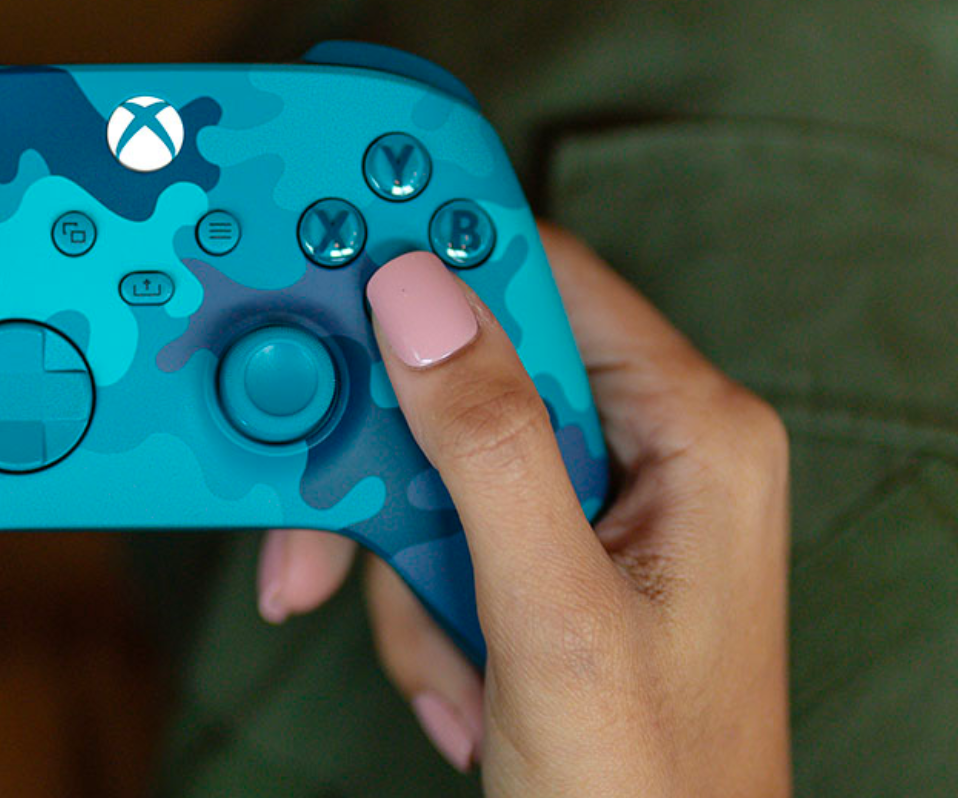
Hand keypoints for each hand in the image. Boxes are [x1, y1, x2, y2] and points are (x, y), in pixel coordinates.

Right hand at [255, 229, 790, 795]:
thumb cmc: (647, 789)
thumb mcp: (551, 611)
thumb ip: (485, 448)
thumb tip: (416, 299)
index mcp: (692, 434)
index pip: (544, 283)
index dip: (435, 275)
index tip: (334, 278)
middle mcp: (651, 454)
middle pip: (470, 383)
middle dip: (393, 483)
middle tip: (328, 548)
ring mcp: (601, 510)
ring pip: (438, 468)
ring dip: (405, 572)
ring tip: (448, 664)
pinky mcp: (553, 559)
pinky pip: (443, 535)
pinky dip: (423, 610)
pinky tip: (462, 684)